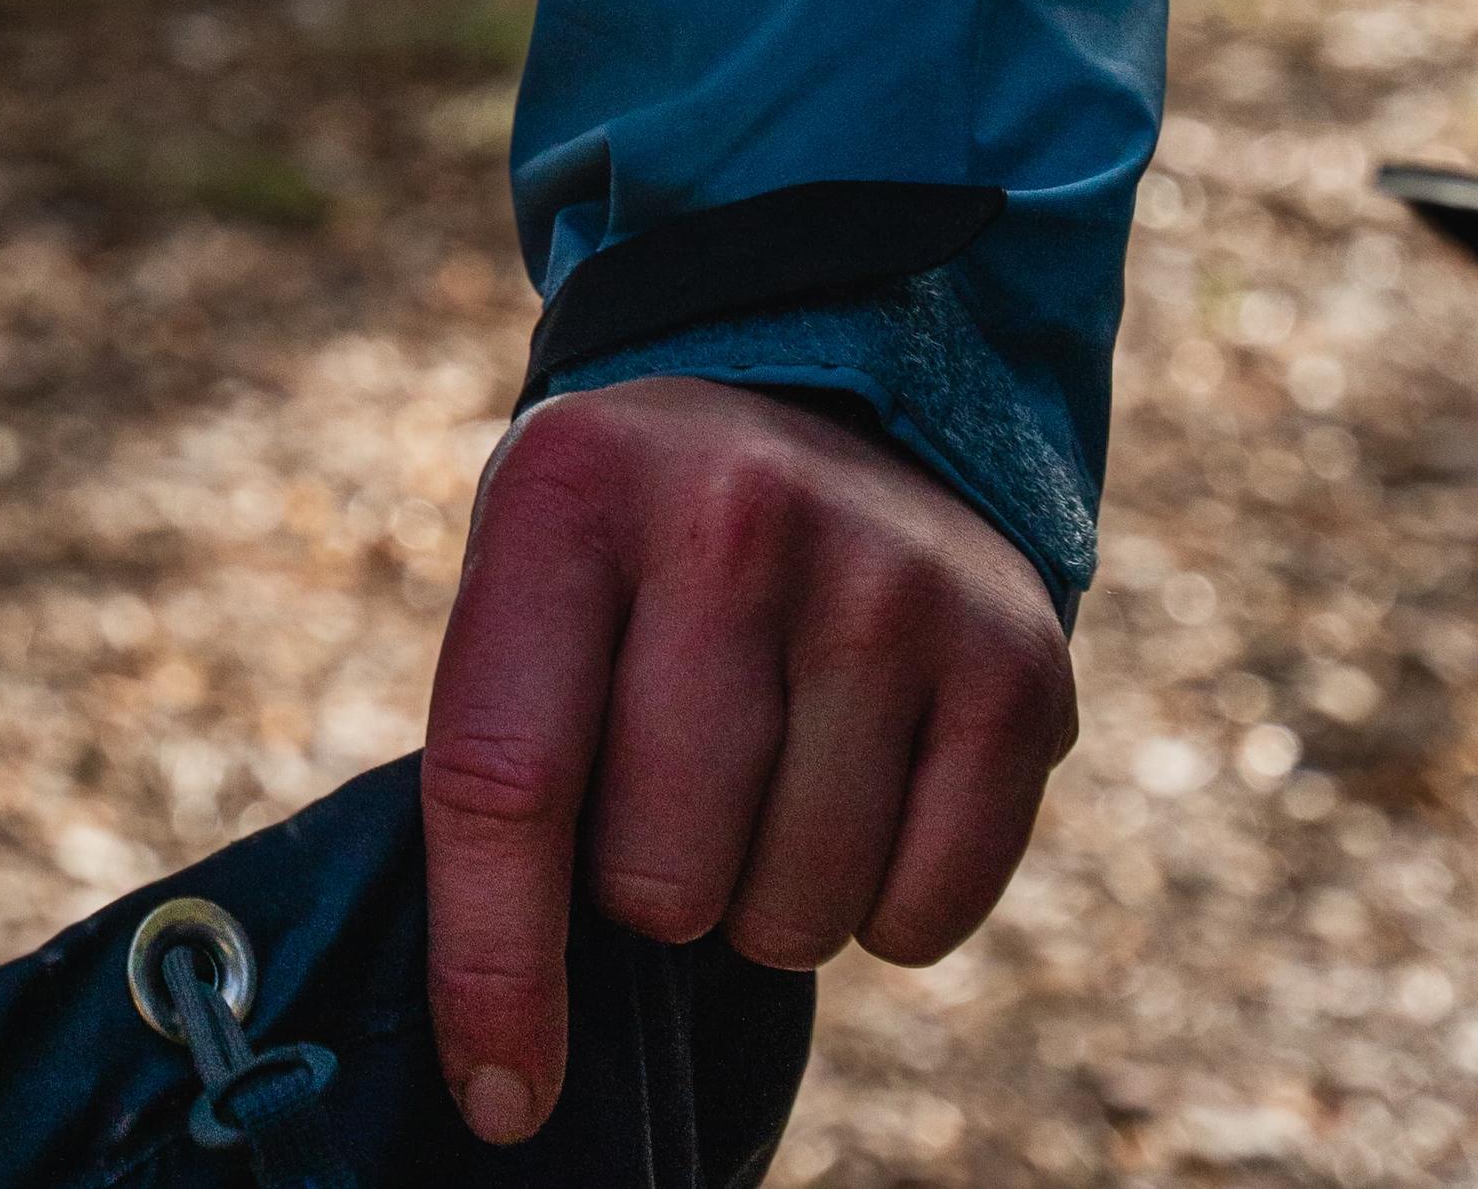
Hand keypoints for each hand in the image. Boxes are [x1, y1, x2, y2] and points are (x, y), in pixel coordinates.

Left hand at [421, 377, 1074, 1143]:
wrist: (832, 411)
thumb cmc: (638, 555)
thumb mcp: (534, 586)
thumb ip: (502, 783)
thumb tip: (502, 1080)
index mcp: (570, 489)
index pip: (504, 778)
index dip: (495, 968)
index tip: (501, 1099)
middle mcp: (732, 511)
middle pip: (660, 873)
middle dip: (651, 887)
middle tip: (670, 788)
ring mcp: (888, 577)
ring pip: (795, 914)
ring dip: (766, 897)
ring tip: (767, 773)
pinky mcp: (1015, 658)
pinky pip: (923, 918)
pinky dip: (883, 908)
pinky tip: (864, 784)